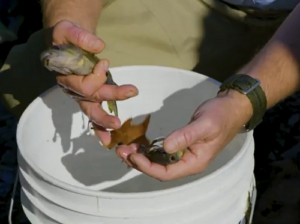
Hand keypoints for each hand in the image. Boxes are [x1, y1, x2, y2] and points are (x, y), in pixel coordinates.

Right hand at [49, 20, 137, 144]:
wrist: (65, 42)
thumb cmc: (65, 38)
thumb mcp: (68, 31)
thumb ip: (80, 37)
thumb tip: (99, 47)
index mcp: (66, 77)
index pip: (84, 86)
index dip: (97, 77)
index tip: (105, 62)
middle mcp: (73, 90)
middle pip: (91, 102)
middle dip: (107, 107)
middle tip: (123, 111)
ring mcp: (82, 95)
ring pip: (93, 111)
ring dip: (105, 121)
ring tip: (118, 127)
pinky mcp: (91, 96)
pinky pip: (95, 114)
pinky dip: (101, 127)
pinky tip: (107, 140)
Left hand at [116, 90, 252, 180]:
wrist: (230, 107)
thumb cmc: (220, 116)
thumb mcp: (204, 125)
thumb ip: (185, 136)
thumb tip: (165, 147)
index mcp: (193, 162)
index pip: (166, 173)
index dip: (147, 167)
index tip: (132, 154)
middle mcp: (187, 162)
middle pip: (158, 169)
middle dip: (139, 162)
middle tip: (121, 151)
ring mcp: (183, 154)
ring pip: (158, 161)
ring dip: (140, 156)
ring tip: (124, 148)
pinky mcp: (181, 145)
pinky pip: (161, 152)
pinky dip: (148, 149)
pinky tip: (137, 143)